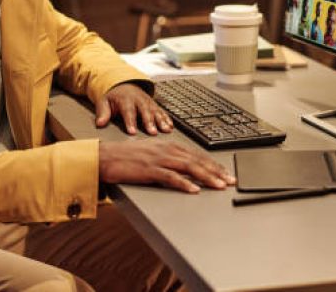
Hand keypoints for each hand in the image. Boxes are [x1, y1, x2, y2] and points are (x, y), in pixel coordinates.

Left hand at [95, 83, 172, 135]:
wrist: (123, 84)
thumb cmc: (113, 96)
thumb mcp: (104, 102)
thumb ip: (102, 113)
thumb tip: (99, 124)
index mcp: (125, 99)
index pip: (128, 111)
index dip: (130, 122)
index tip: (132, 132)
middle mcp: (138, 99)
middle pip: (145, 111)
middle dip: (149, 122)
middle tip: (152, 133)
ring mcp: (147, 101)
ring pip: (155, 111)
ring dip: (161, 120)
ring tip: (166, 130)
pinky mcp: (153, 104)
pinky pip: (161, 111)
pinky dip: (166, 118)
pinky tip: (170, 126)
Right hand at [99, 139, 235, 192]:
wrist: (104, 156)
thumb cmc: (124, 156)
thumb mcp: (149, 152)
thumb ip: (165, 157)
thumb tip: (180, 165)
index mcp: (166, 145)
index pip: (195, 154)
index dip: (212, 164)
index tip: (225, 173)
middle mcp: (165, 149)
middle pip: (196, 160)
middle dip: (216, 171)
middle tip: (231, 181)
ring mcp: (157, 158)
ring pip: (188, 167)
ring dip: (206, 176)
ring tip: (219, 185)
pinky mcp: (148, 169)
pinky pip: (170, 176)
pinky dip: (184, 183)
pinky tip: (194, 189)